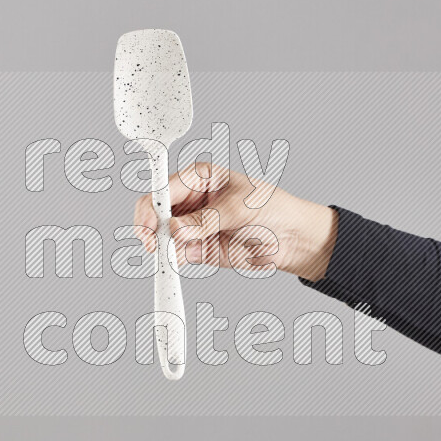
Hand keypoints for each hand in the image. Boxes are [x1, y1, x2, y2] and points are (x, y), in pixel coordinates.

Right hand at [133, 162, 337, 281]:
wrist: (292, 239)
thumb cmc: (273, 209)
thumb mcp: (239, 209)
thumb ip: (206, 220)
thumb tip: (175, 229)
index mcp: (200, 178)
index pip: (165, 187)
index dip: (152, 204)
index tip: (148, 222)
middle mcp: (191, 201)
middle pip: (156, 212)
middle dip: (150, 228)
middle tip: (153, 243)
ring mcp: (192, 225)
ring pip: (161, 235)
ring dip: (160, 246)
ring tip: (166, 255)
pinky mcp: (197, 248)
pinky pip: (175, 254)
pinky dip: (171, 260)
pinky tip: (173, 263)